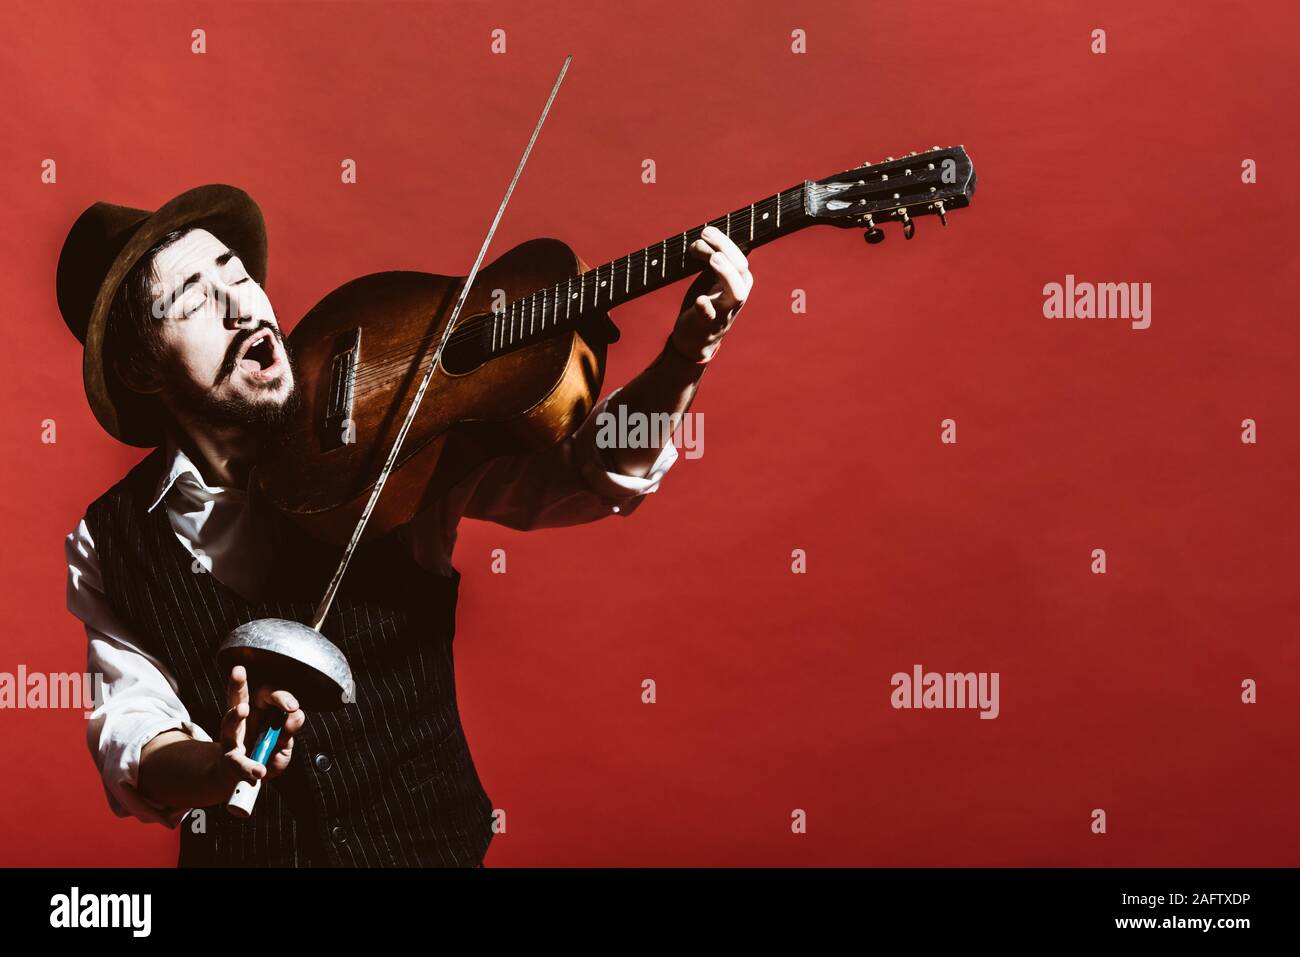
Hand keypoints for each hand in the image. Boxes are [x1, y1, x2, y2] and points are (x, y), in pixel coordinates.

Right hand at [213, 665, 305, 788]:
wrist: (247, 778)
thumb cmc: (267, 753)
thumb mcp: (284, 742)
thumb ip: (289, 729)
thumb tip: (296, 714)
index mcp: (257, 711)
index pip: (266, 695)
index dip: (279, 697)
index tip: (292, 707)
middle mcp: (241, 720)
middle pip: (238, 697)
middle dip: (237, 684)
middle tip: (239, 671)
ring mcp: (232, 739)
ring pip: (229, 724)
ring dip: (234, 715)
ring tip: (242, 710)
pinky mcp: (230, 761)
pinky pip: (238, 763)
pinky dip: (249, 767)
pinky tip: (259, 771)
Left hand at [671, 225, 751, 361]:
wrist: (696, 340)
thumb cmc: (705, 304)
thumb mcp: (712, 279)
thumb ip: (714, 258)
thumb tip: (708, 232)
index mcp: (739, 282)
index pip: (739, 257)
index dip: (723, 241)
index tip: (705, 232)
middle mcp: (736, 296)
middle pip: (740, 269)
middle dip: (724, 250)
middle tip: (703, 238)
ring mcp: (723, 311)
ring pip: (736, 293)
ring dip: (725, 273)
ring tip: (711, 259)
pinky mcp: (707, 324)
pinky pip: (710, 317)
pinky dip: (706, 308)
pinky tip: (700, 300)